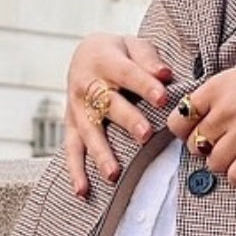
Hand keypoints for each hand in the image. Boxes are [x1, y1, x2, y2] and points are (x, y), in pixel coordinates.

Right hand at [64, 34, 172, 197]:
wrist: (85, 54)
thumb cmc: (118, 53)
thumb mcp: (133, 44)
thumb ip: (148, 59)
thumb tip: (165, 74)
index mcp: (105, 60)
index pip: (128, 73)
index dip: (145, 85)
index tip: (163, 98)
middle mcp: (87, 85)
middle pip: (108, 105)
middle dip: (127, 120)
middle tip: (145, 135)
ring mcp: (77, 108)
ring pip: (89, 132)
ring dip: (101, 153)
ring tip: (113, 174)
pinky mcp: (72, 126)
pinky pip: (71, 150)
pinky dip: (75, 171)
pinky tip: (82, 191)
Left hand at [166, 33, 235, 187]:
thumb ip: (223, 93)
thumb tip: (209, 112)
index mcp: (217, 87)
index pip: (179, 121)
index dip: (187, 133)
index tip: (201, 135)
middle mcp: (225, 109)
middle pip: (195, 146)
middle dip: (207, 151)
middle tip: (225, 149)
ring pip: (214, 164)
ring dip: (225, 166)